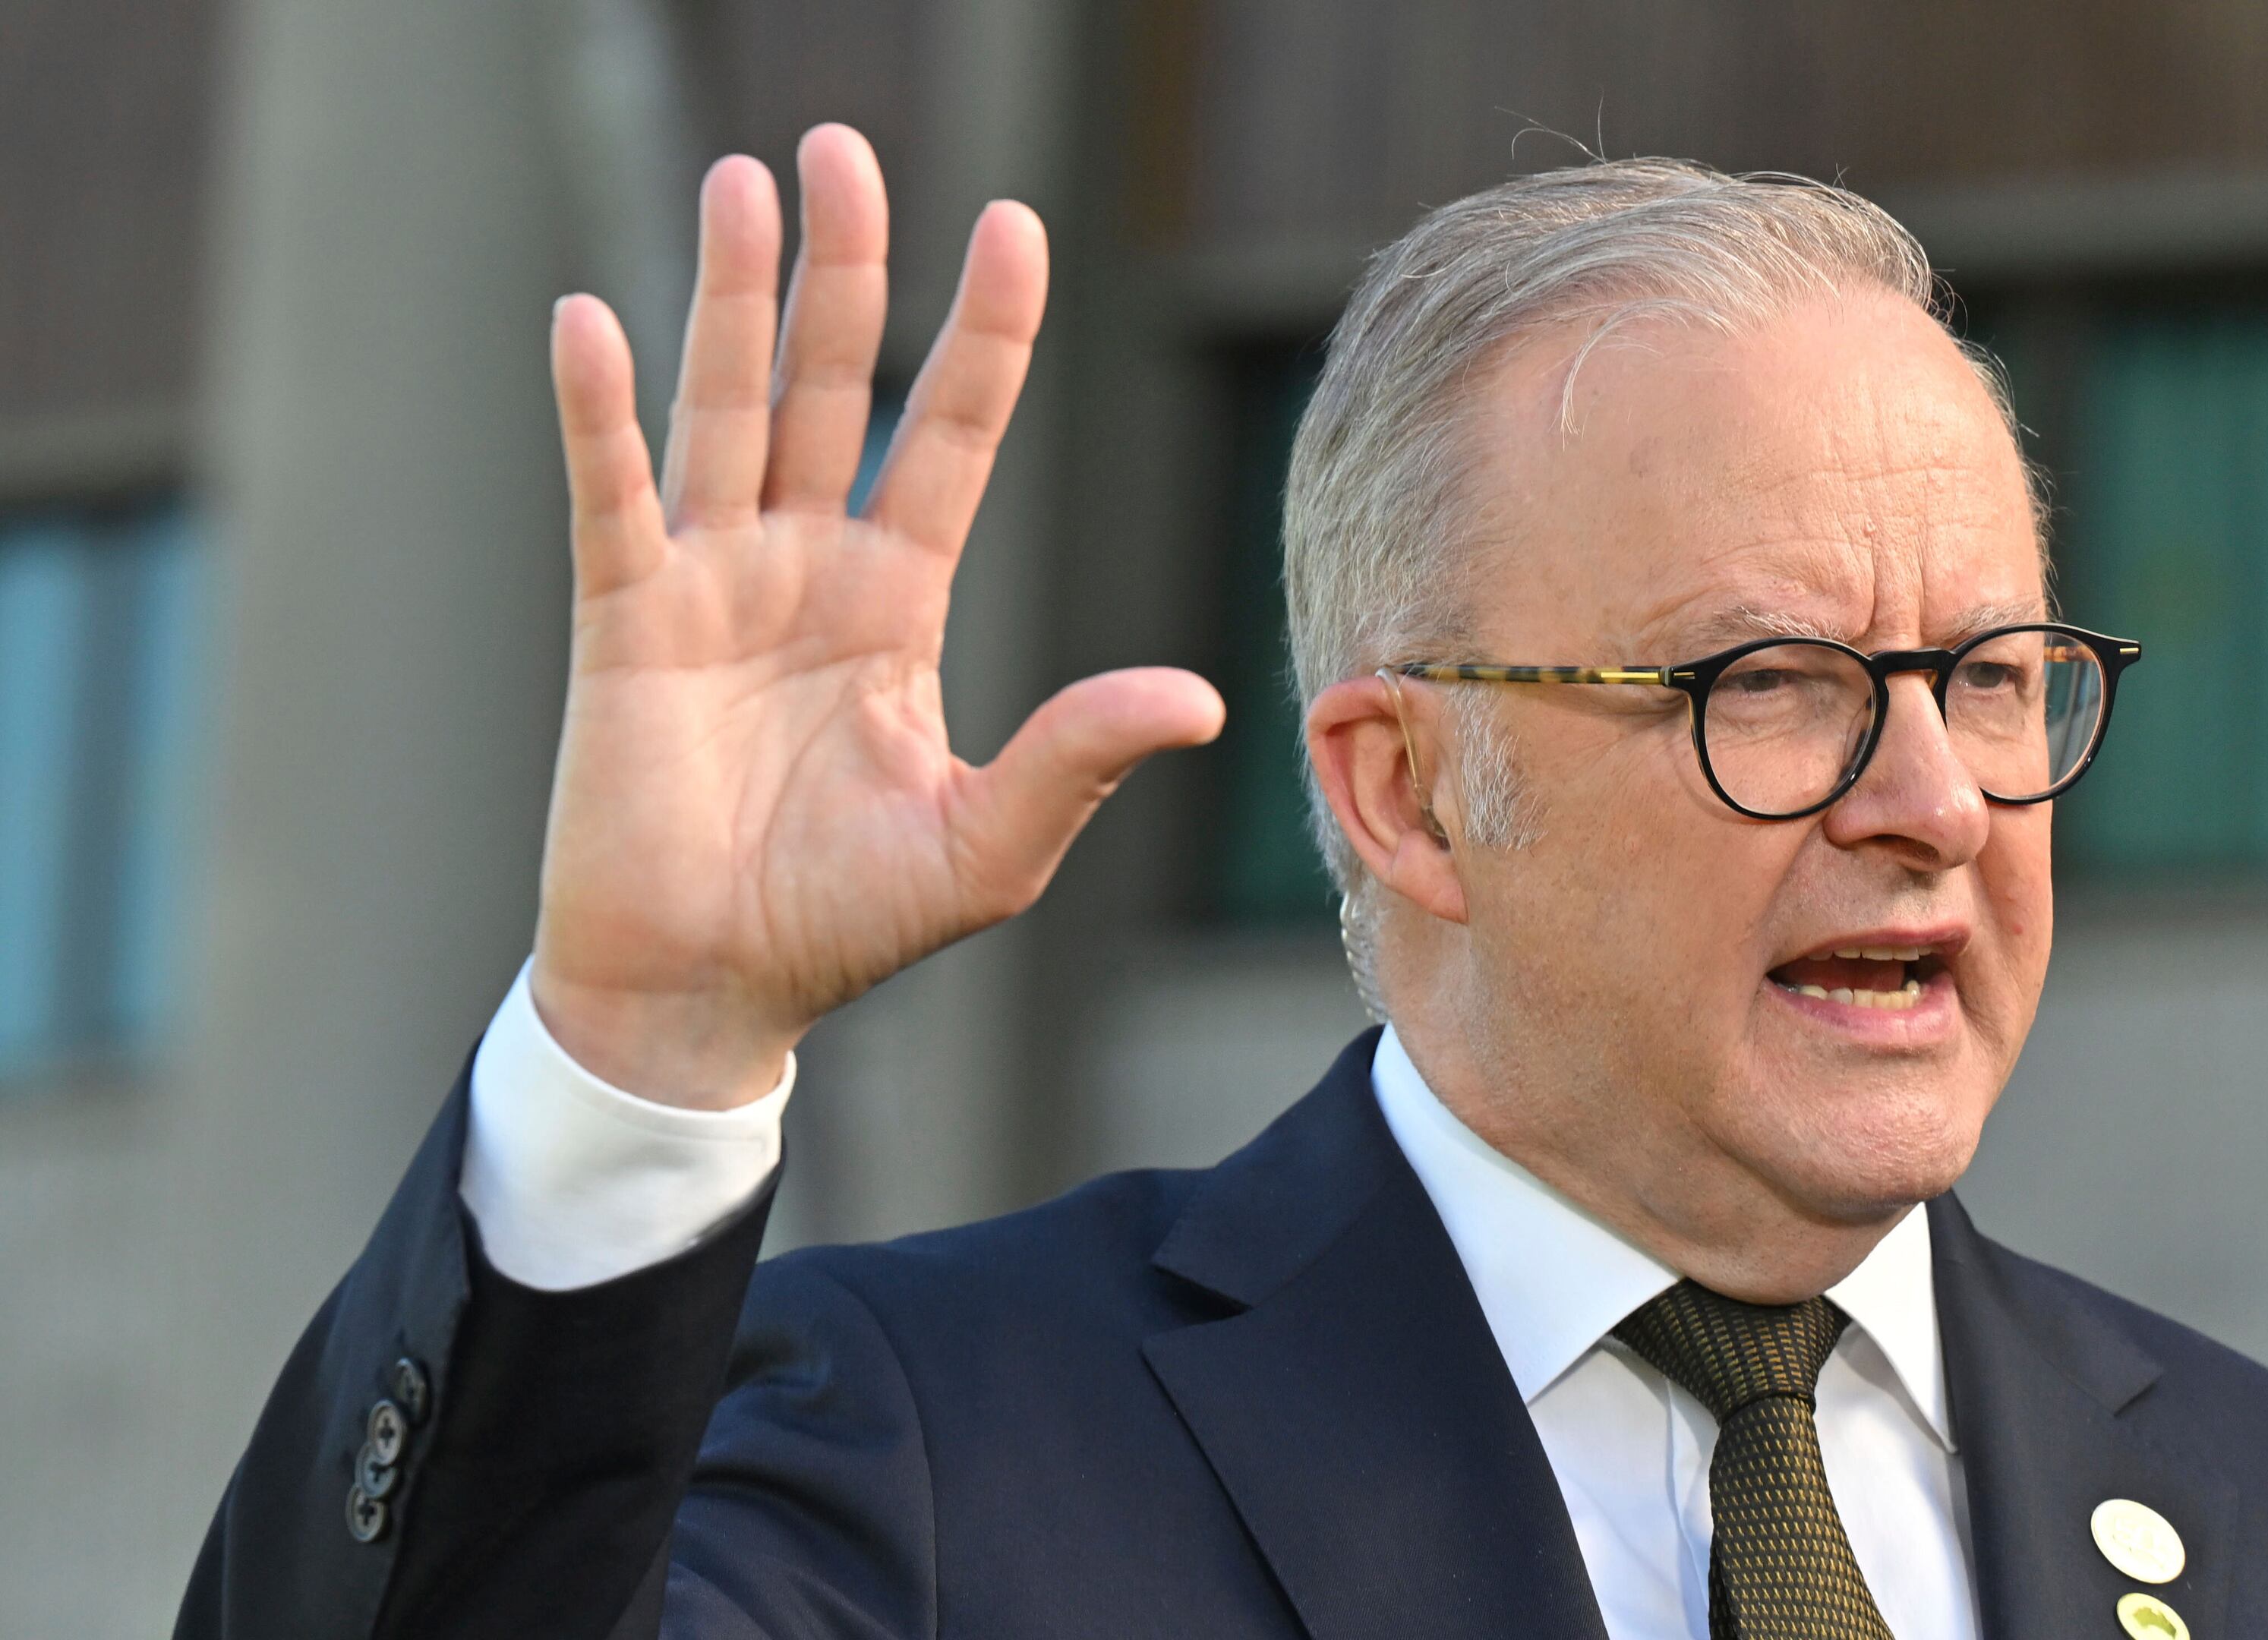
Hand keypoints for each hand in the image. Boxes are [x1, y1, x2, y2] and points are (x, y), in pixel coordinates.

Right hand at [531, 124, 1223, 1107]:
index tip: (1012, 225)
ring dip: (730, 295)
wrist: (710, 994)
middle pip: (830, 383)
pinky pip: (613, 497)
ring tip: (744, 181)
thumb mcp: (986, 842)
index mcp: (897, 600)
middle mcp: (804, 566)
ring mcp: (710, 584)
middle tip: (844, 149)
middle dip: (844, 269)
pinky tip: (593, 320)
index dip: (980, 335)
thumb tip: (1201, 701)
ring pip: (725, 407)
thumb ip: (1077, 758)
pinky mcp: (624, 624)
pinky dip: (601, 414)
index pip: (947, 435)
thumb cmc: (846, 924)